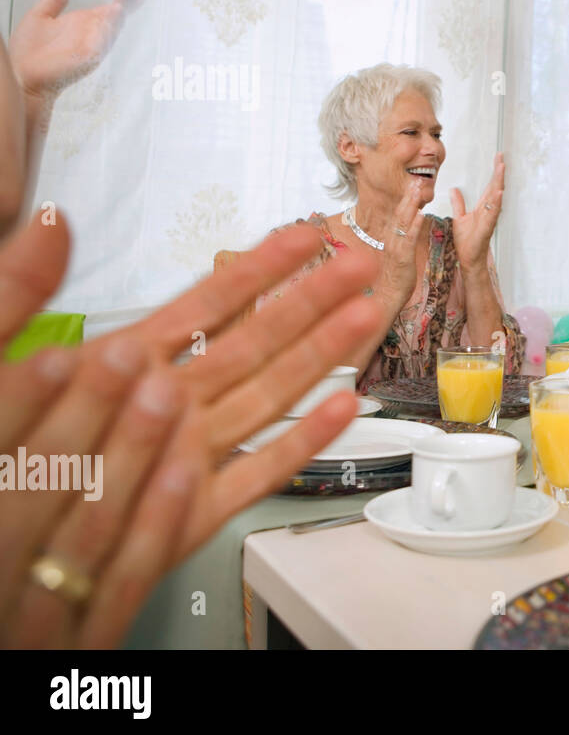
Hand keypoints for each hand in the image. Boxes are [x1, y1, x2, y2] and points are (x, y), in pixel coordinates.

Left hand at [0, 216, 383, 646]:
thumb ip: (19, 290)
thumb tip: (56, 223)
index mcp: (128, 360)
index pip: (210, 301)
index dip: (261, 265)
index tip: (306, 235)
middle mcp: (172, 401)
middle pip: (258, 339)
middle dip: (314, 297)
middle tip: (362, 263)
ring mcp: (189, 454)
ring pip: (271, 393)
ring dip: (322, 353)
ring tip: (368, 315)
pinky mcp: (194, 511)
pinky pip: (259, 472)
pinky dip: (304, 443)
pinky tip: (343, 410)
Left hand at [8, 0, 148, 105]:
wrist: (21, 73)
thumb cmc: (29, 50)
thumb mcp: (39, 18)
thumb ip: (52, 3)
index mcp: (84, 23)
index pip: (110, 8)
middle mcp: (93, 33)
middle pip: (119, 16)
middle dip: (131, 0)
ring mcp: (93, 45)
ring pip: (114, 26)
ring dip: (121, 10)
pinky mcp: (88, 55)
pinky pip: (104, 39)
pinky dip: (111, 26)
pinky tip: (115, 11)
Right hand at [377, 177, 427, 296]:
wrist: (389, 295)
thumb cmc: (396, 277)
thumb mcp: (397, 253)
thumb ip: (400, 239)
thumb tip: (406, 228)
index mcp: (390, 238)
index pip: (397, 214)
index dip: (405, 199)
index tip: (412, 185)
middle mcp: (390, 239)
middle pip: (399, 213)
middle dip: (408, 196)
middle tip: (416, 181)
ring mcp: (395, 247)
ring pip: (402, 222)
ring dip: (411, 205)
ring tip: (418, 191)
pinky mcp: (402, 257)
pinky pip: (409, 238)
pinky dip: (415, 225)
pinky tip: (422, 214)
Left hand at [450, 152, 504, 270]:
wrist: (468, 258)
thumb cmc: (467, 241)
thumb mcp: (459, 218)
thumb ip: (458, 203)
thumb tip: (454, 189)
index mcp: (483, 207)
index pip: (490, 185)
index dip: (494, 172)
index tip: (498, 158)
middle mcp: (488, 210)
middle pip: (495, 187)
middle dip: (499, 172)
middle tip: (502, 157)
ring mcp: (489, 218)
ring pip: (496, 197)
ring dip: (499, 183)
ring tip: (501, 169)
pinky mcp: (487, 227)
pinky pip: (493, 213)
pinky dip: (496, 203)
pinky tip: (499, 193)